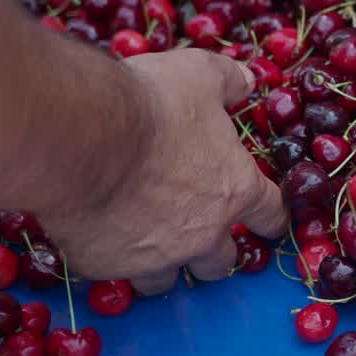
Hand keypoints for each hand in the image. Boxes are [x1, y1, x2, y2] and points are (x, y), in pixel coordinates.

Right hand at [37, 49, 287, 294]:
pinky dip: (111, 260)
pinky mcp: (107, 266)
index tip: (270, 222)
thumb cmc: (152, 104)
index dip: (271, 218)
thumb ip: (229, 80)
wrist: (83, 138)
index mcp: (236, 190)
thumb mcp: (200, 75)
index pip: (270, 215)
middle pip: (222, 262)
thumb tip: (248, 80)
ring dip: (163, 265)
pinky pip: (114, 273)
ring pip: (167, 280)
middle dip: (215, 253)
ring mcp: (156, 256)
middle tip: (200, 236)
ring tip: (148, 247)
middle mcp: (203, 233)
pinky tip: (99, 241)